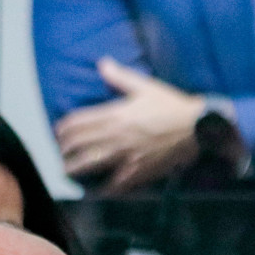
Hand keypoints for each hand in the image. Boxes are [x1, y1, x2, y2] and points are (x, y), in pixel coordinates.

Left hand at [54, 57, 205, 192]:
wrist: (196, 128)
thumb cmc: (171, 105)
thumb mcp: (145, 86)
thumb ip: (119, 76)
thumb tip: (102, 63)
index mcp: (115, 114)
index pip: (77, 123)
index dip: (62, 129)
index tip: (59, 133)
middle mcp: (115, 136)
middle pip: (78, 145)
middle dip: (64, 151)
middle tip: (61, 153)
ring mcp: (124, 155)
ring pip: (89, 165)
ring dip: (74, 169)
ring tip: (68, 171)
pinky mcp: (137, 172)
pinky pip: (113, 185)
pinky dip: (102, 190)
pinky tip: (95, 192)